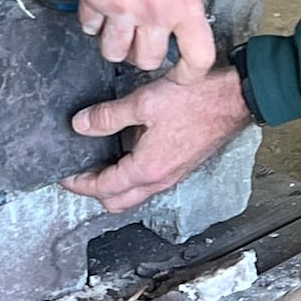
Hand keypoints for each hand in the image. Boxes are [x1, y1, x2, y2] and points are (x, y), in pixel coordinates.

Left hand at [61, 64, 251, 213]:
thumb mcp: (144, 103)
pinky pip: (149, 181)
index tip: (65, 176)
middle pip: (118, 201)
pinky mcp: (181, 165)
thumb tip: (80, 125)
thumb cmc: (197, 100)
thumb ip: (108, 116)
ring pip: (135, 193)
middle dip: (95, 191)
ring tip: (98, 161)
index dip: (80, 183)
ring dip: (114, 185)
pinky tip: (126, 150)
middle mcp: (160, 179)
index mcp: (147, 169)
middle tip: (79, 173)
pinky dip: (131, 175)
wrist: (235, 99)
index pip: (104, 188)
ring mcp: (173, 174)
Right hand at [73, 0, 215, 74]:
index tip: (180, 74)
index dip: (189, 74)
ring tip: (116, 22)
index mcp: (185, 3)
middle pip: (147, 61)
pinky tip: (99, 3)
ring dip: (114, 42)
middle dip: (141, 54)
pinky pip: (89, 29)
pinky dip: (92, 21)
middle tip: (138, 38)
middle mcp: (154, 12)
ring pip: (113, 53)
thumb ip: (181, 4)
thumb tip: (177, 29)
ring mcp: (121, 9)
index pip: (198, 57)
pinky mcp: (93, 0)